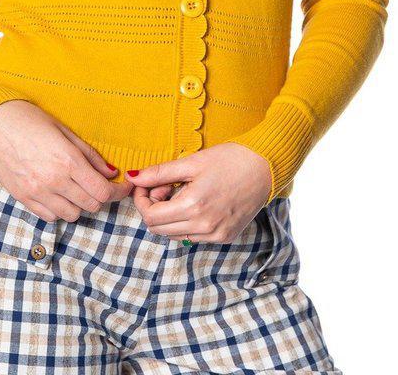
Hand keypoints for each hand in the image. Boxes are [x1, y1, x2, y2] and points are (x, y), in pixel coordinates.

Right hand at [0, 100, 133, 221]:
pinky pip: (51, 217)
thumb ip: (90, 155)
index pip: (102, 191)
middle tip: (101, 185)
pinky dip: (60, 209)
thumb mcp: (65, 132)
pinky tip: (60, 194)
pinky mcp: (24, 199)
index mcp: (67, 160)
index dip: (118, 192)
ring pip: (73, 215)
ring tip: (78, 188)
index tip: (123, 187)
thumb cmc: (31, 121)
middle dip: (101, 197)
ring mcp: (38, 193)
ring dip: (80, 204)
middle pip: (92, 205)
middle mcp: (54, 181)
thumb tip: (111, 172)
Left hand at [125, 143, 272, 242]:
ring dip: (170, 216)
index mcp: (193, 206)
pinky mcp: (224, 237)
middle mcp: (203, 227)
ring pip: (174, 235)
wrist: (264, 167)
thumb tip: (133, 177)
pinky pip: (193, 237)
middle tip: (165, 186)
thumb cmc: (229, 159)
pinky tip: (197, 201)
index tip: (148, 184)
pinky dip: (186, 222)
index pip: (150, 217)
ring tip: (182, 191)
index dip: (142, 200)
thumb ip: (159, 172)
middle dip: (154, 207)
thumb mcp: (191, 162)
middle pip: (159, 229)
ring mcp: (215, 235)